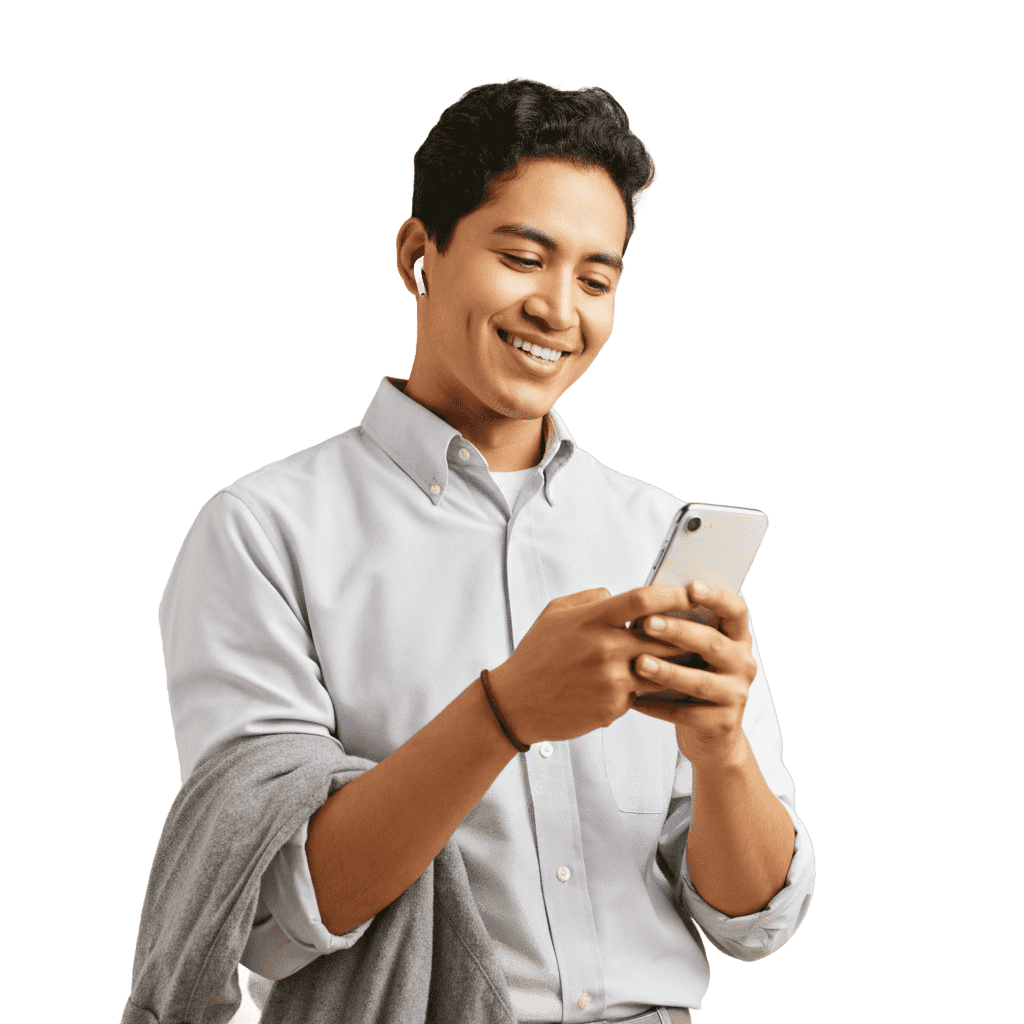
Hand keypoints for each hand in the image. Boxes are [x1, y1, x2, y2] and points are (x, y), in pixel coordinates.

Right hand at [486, 586, 708, 744]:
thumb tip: (616, 592)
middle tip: (706, 626)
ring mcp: (611, 678)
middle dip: (687, 631)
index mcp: (592, 619)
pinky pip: (643, 693)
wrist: (516, 703)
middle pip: (663, 634)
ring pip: (661, 668)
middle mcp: (604, 647)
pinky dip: (651, 688)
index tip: (691, 593)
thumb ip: (589, 598)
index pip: (643, 599)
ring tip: (695, 658)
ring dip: (678, 663)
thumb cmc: (536, 656)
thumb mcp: (555, 613)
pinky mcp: (613, 706)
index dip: (673, 594)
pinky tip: (661, 685)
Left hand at [630, 580, 758, 767]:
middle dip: (678, 631)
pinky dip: (658, 706)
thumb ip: (679, 627)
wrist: (712, 733)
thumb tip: (643, 604)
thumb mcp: (693, 651)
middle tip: (647, 623)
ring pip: (700, 681)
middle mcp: (743, 664)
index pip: (736, 610)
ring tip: (639, 663)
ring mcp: (735, 694)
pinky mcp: (722, 723)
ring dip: (667, 671)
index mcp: (737, 638)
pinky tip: (635, 699)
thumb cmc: (694, 677)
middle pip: (713, 643)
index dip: (716, 597)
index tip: (691, 586)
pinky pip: (686, 713)